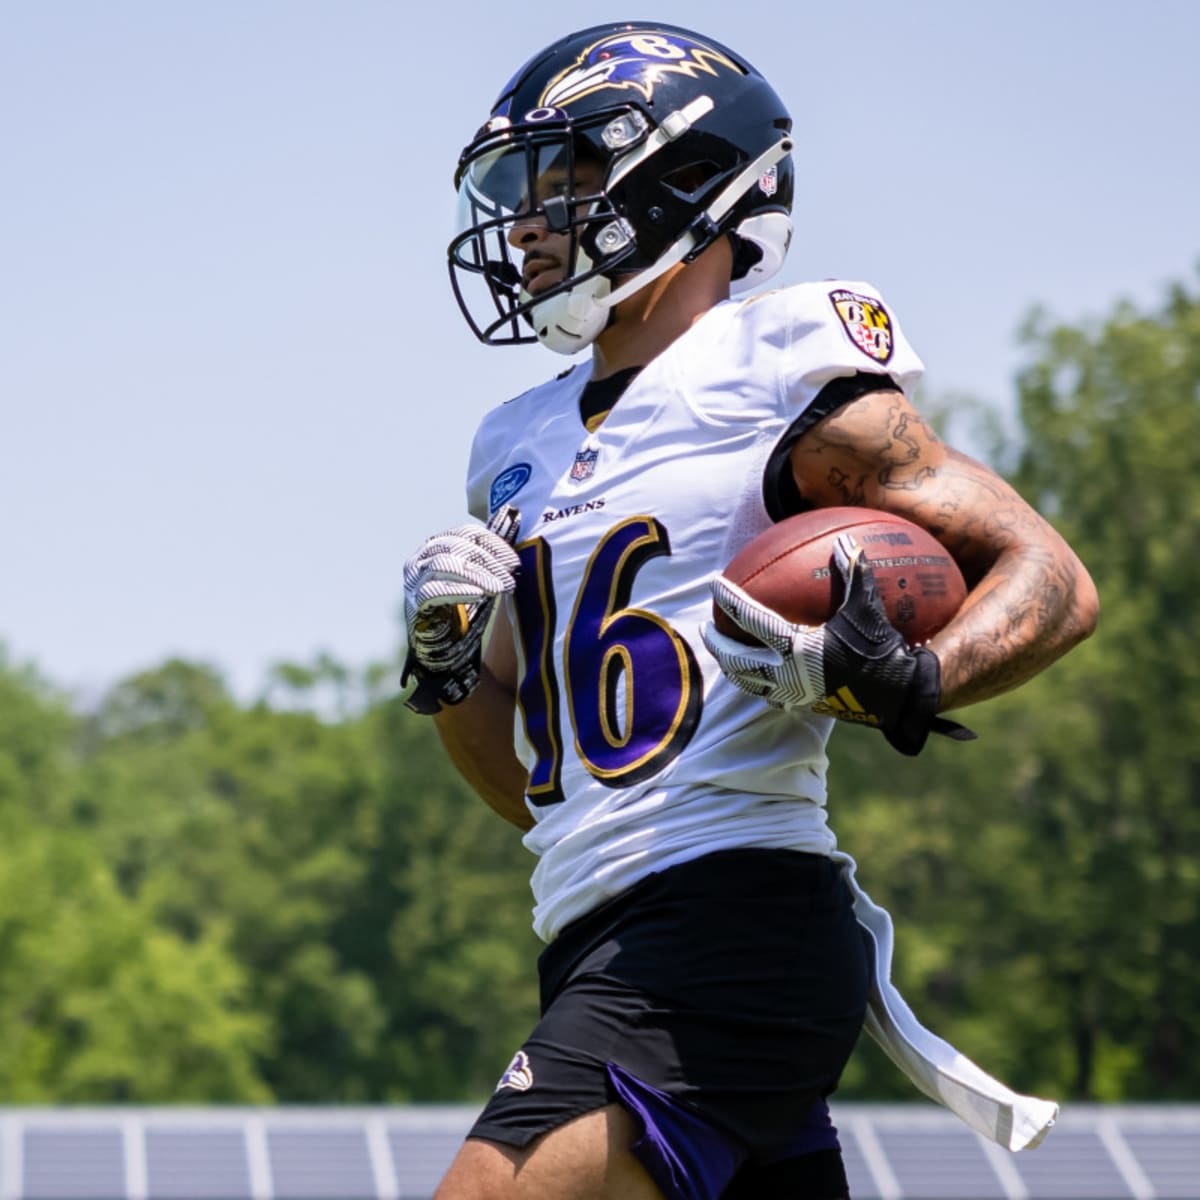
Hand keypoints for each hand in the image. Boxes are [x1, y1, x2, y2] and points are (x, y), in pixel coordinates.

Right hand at [400, 507, 520, 712]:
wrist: (449, 652)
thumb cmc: (467, 610)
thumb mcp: (484, 578)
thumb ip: (494, 552)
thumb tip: (515, 514)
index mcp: (438, 546)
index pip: (466, 533)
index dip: (493, 544)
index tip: (514, 561)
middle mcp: (422, 559)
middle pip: (456, 546)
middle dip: (487, 561)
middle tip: (510, 579)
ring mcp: (414, 581)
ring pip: (444, 563)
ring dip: (476, 574)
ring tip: (499, 588)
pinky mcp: (413, 604)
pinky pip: (433, 590)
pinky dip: (457, 590)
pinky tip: (479, 595)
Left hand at [701, 533, 972, 754]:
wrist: (899, 696)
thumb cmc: (881, 650)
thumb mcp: (866, 608)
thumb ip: (853, 574)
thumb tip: (844, 541)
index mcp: (795, 649)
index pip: (751, 620)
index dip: (730, 601)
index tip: (714, 585)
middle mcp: (788, 675)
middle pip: (737, 661)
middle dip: (718, 645)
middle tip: (706, 628)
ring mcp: (794, 694)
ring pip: (749, 683)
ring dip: (732, 667)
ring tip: (723, 655)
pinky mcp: (804, 706)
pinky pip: (771, 695)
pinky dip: (757, 683)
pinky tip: (760, 675)